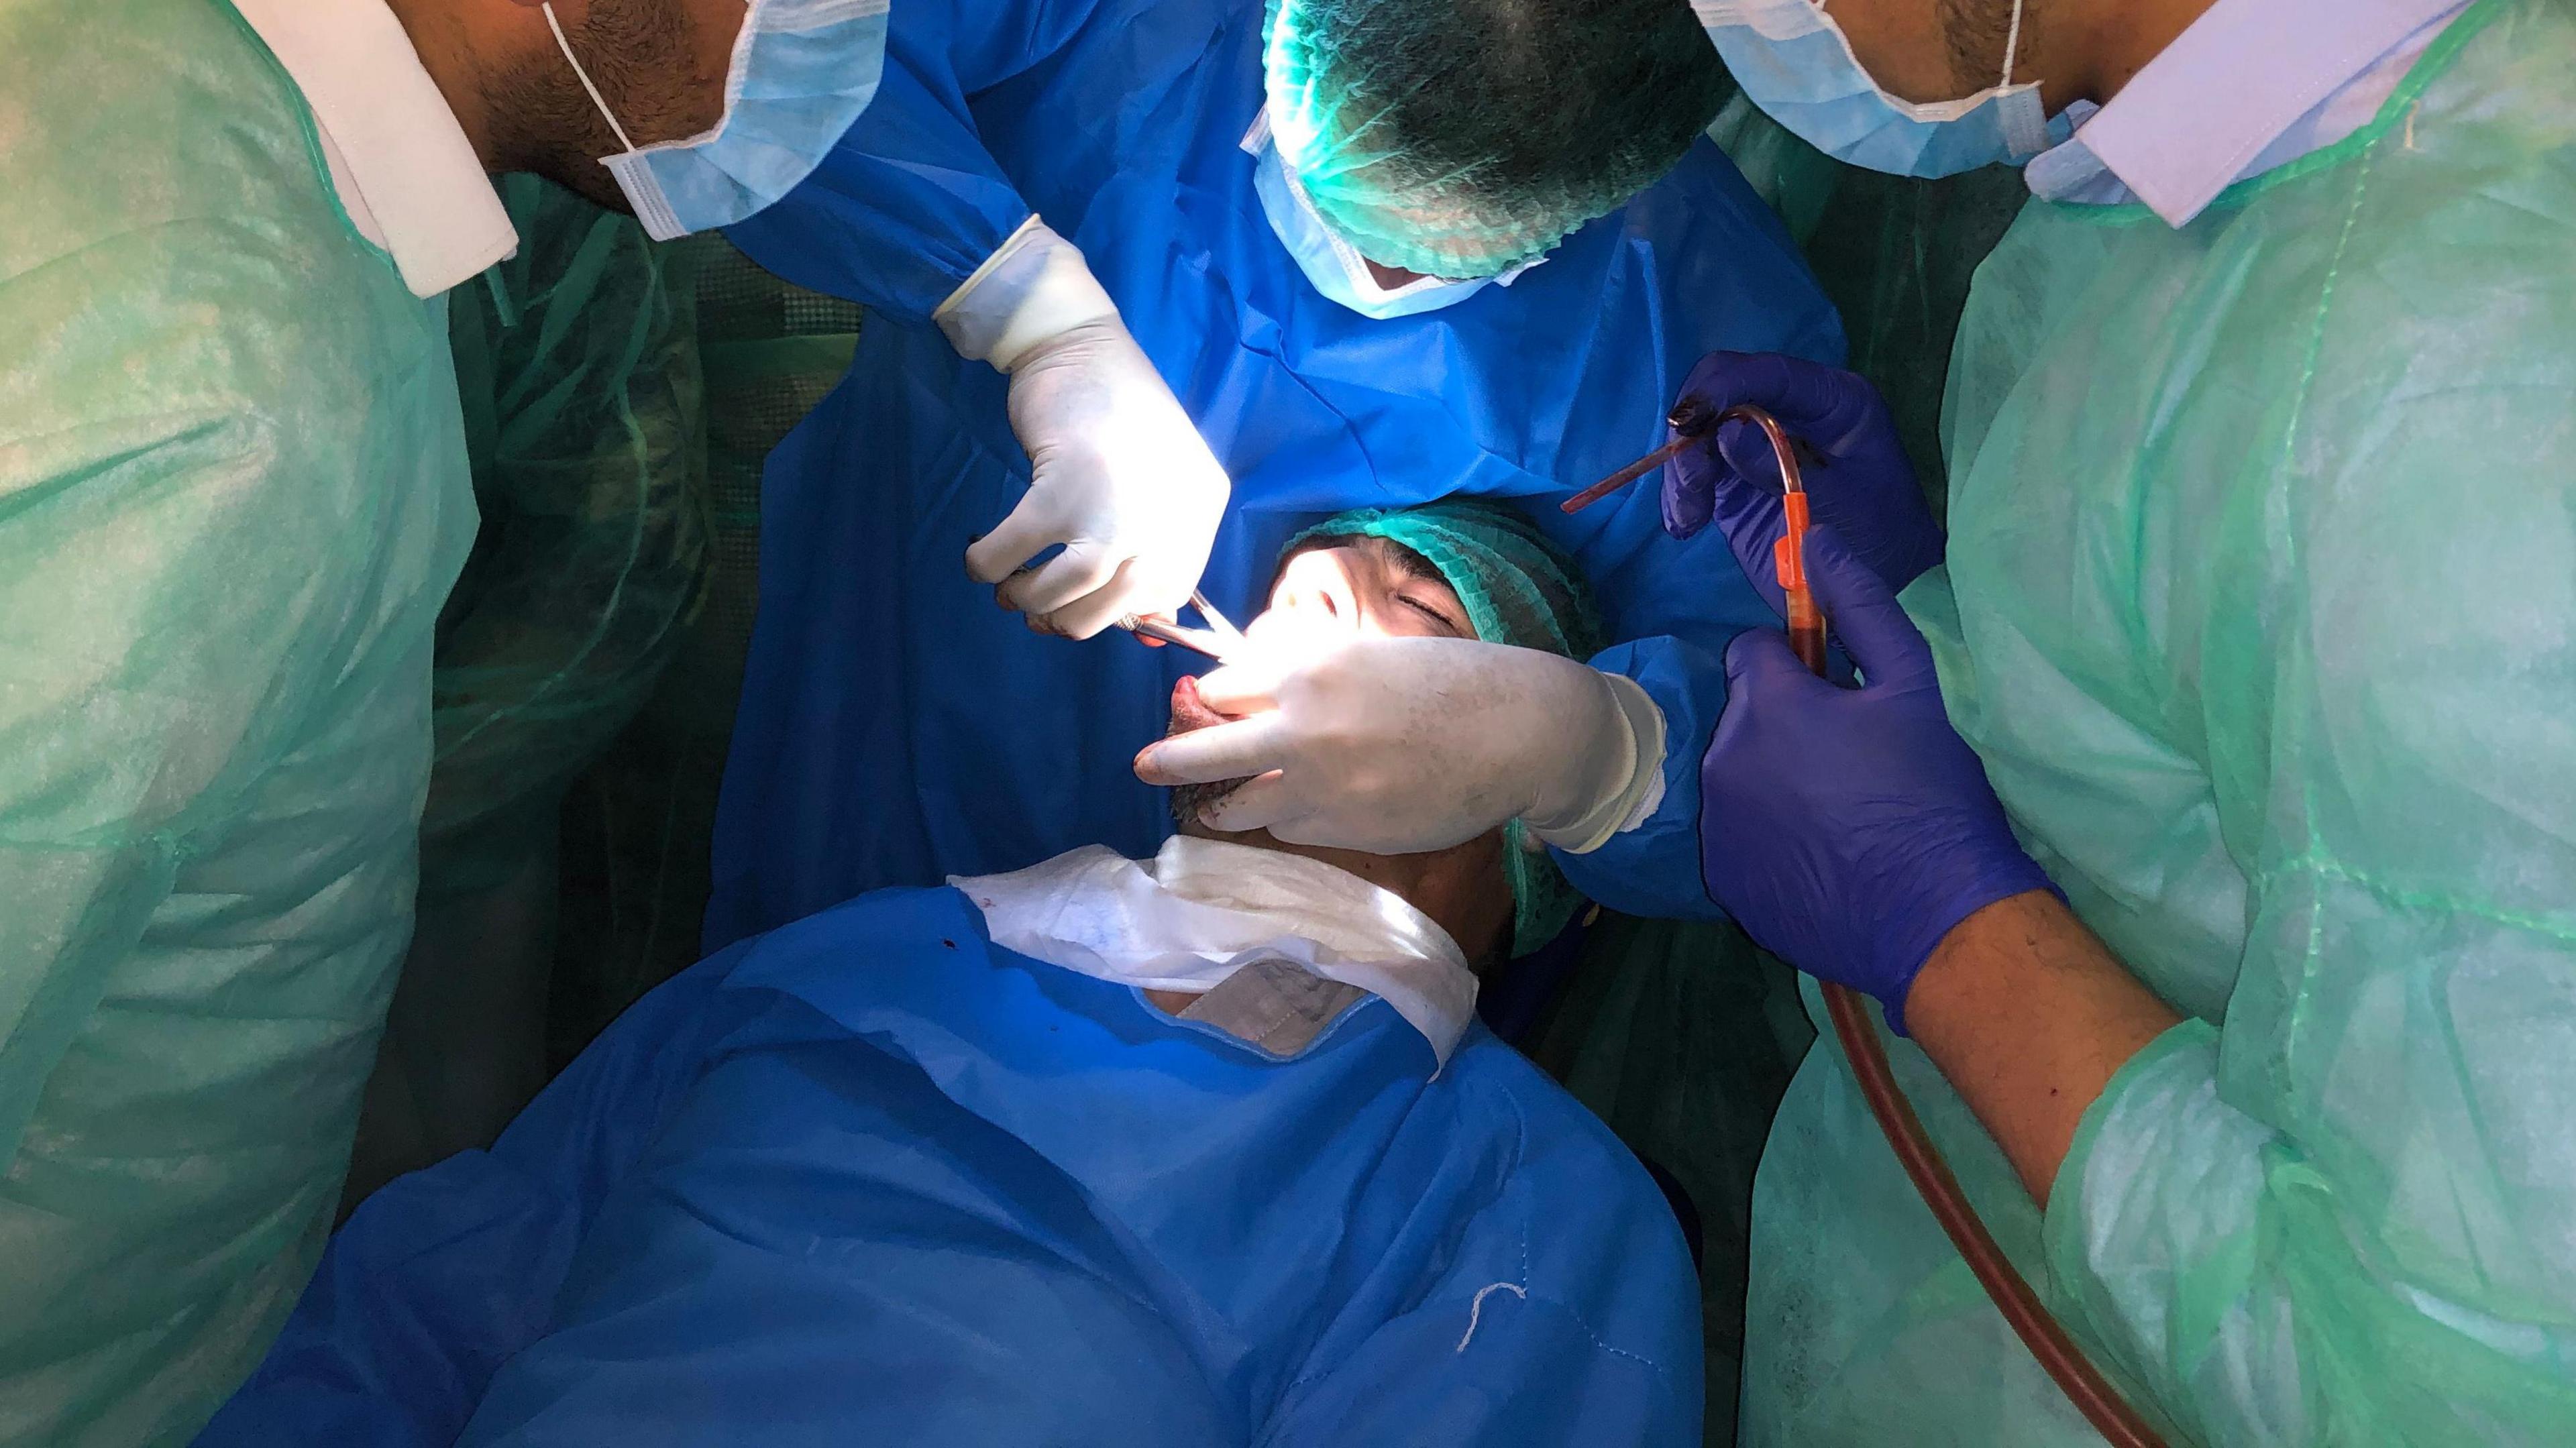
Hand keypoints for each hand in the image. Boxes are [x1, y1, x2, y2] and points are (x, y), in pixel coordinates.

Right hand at [963, 315, 1230, 637]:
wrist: (1080, 344)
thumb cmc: (1118, 411)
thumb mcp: (1161, 478)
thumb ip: (1157, 539)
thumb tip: (1143, 630)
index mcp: (1196, 511)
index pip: (1171, 594)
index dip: (1125, 614)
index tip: (1090, 607)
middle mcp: (1164, 518)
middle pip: (1114, 605)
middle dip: (1069, 620)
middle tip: (1041, 613)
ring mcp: (1111, 508)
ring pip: (1065, 591)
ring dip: (1029, 600)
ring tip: (1012, 591)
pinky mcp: (1056, 490)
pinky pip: (1011, 553)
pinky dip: (988, 564)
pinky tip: (981, 559)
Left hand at [1131, 636, 1656, 854]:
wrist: (1517, 732)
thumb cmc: (1450, 683)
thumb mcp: (1370, 656)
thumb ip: (1309, 672)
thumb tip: (1251, 688)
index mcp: (1309, 667)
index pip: (1225, 686)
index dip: (1216, 699)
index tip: (1211, 706)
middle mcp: (1302, 723)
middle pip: (1202, 747)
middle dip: (1166, 757)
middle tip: (1141, 764)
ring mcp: (1319, 782)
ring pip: (1238, 801)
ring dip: (1223, 801)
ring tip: (1215, 803)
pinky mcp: (1342, 828)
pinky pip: (1288, 828)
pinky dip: (1286, 818)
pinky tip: (1303, 809)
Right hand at [1662, 352, 1943, 613]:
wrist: (1888, 581)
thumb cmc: (1879, 536)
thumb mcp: (1840, 502)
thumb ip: (1782, 467)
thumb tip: (1724, 433)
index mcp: (1831, 399)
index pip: (1769, 373)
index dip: (1723, 386)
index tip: (1689, 419)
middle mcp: (1792, 409)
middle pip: (1723, 390)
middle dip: (1695, 428)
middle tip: (1690, 482)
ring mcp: (1760, 441)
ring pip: (1701, 430)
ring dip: (1683, 468)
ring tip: (1689, 518)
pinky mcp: (1737, 477)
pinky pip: (1697, 470)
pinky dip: (1682, 493)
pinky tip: (1685, 524)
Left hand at [1698, 526, 2054, 1031]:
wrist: (1935, 917)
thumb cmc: (1931, 792)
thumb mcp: (1912, 683)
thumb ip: (1859, 604)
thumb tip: (1815, 539)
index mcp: (1763, 705)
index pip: (1753, 653)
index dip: (1800, 668)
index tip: (1842, 698)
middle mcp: (1721, 760)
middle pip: (1744, 715)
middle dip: (1786, 723)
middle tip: (1853, 760)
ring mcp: (1716, 825)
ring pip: (1738, 774)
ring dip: (1774, 778)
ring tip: (1842, 812)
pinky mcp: (1723, 879)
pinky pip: (1738, 833)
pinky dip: (1768, 835)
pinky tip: (1822, 856)